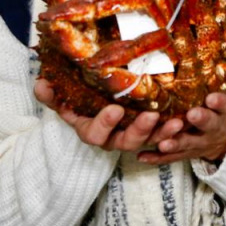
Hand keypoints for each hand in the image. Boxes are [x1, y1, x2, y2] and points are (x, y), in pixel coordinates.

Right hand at [35, 79, 182, 152]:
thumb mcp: (63, 95)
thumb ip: (51, 93)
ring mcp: (133, 135)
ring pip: (148, 140)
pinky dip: (174, 129)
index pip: (94, 134)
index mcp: (90, 128)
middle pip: (126, 142)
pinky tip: (184, 118)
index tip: (115, 109)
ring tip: (176, 121)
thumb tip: (40, 84)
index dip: (104, 124)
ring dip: (163, 132)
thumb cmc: (79, 97)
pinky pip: (163, 134)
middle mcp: (112, 137)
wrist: (97, 96)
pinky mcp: (151, 130)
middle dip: (139, 131)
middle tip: (151, 116)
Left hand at [138, 92, 225, 165]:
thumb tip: (192, 59)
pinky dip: (156, 158)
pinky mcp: (185, 154)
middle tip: (191, 114)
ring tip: (164, 143)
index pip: (225, 105)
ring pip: (187, 144)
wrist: (221, 140)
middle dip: (200, 120)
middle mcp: (213, 129)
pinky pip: (170, 157)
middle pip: (208, 125)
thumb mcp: (220, 99)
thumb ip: (210, 85)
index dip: (219, 102)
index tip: (211, 97)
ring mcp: (198, 144)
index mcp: (223, 112)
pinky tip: (142, 156)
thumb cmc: (215, 111)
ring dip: (175, 143)